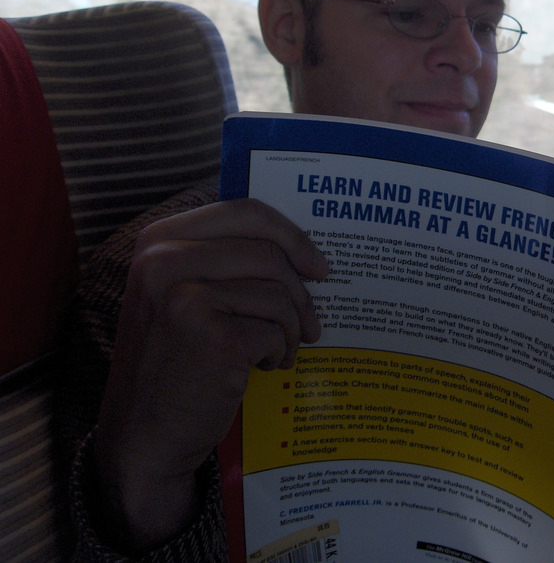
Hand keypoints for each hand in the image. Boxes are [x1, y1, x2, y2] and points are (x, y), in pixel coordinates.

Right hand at [93, 199, 327, 550]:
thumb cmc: (173, 361)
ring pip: (278, 294)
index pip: (245, 211)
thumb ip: (224, 260)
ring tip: (279, 350)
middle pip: (269, 253)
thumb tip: (301, 248)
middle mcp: (165, 262)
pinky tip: (263, 367)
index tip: (316, 263)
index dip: (291, 234)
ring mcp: (186, 299)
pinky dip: (280, 352)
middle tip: (311, 321)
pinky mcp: (214, 339)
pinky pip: (276, 330)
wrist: (142, 436)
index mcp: (158, 241)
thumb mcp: (180, 294)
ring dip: (291, 328)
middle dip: (301, 291)